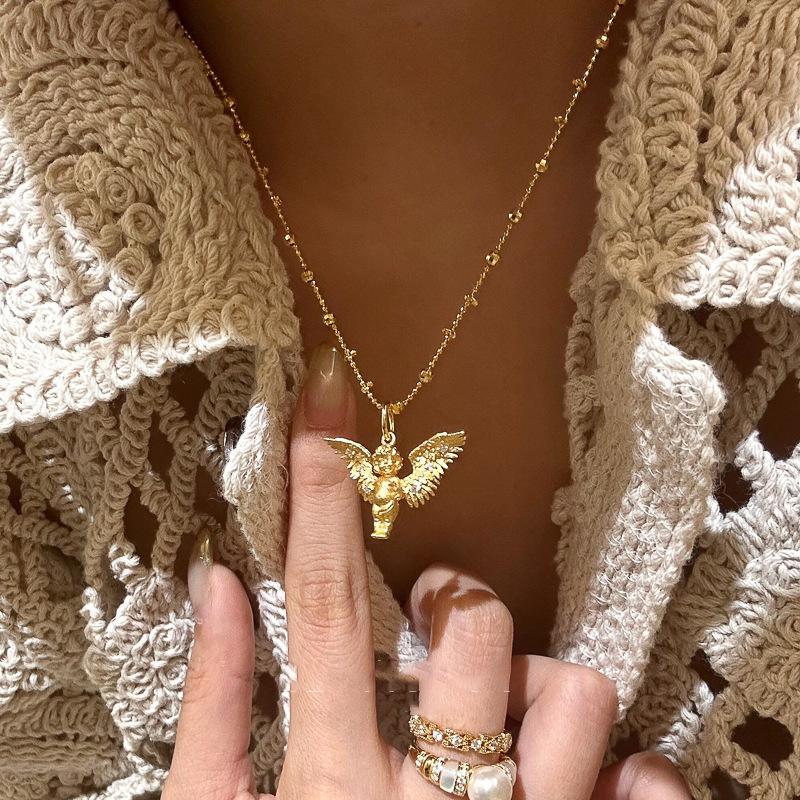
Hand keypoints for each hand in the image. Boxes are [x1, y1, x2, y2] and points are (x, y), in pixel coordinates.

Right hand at [164, 343, 691, 799]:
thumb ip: (208, 711)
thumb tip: (216, 584)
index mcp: (322, 788)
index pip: (323, 605)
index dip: (322, 494)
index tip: (329, 403)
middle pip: (473, 631)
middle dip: (464, 598)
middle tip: (450, 621)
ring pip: (577, 694)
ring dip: (550, 690)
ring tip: (518, 726)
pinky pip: (648, 782)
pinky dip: (630, 774)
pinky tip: (599, 794)